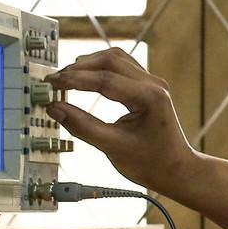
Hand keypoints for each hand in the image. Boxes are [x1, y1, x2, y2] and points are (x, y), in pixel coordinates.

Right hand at [47, 49, 199, 196]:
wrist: (176, 170)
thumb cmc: (151, 163)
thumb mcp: (113, 147)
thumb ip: (82, 126)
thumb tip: (54, 108)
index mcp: (150, 98)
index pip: (106, 79)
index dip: (75, 79)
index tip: (52, 83)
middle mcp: (154, 84)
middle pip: (110, 61)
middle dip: (79, 68)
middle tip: (54, 80)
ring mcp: (153, 83)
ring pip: (116, 58)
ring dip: (89, 64)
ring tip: (65, 77)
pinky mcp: (148, 86)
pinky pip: (122, 66)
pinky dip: (100, 68)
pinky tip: (84, 76)